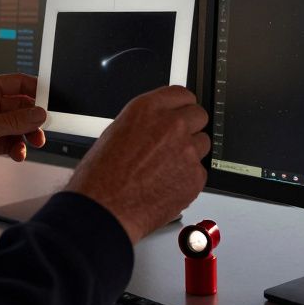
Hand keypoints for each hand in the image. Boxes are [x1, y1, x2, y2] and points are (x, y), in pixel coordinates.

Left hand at [0, 74, 46, 190]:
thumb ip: (15, 121)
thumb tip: (38, 114)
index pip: (18, 84)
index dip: (37, 91)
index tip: (52, 102)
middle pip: (21, 107)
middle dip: (33, 119)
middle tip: (44, 130)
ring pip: (16, 127)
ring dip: (26, 136)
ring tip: (31, 145)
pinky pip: (8, 142)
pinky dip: (16, 148)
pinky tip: (17, 155)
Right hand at [65, 86, 208, 244]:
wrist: (104, 210)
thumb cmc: (101, 177)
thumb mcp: (116, 133)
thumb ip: (144, 123)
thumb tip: (156, 125)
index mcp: (148, 109)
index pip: (182, 94)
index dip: (181, 106)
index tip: (181, 112)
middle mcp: (171, 125)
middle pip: (198, 116)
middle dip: (189, 127)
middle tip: (176, 142)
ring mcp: (186, 151)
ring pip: (202, 144)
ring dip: (190, 153)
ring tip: (167, 168)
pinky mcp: (195, 177)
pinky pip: (199, 172)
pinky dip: (187, 178)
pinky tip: (167, 185)